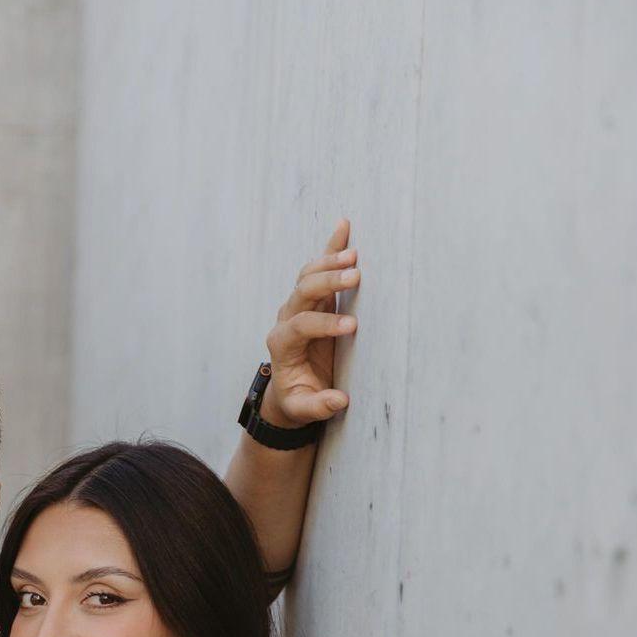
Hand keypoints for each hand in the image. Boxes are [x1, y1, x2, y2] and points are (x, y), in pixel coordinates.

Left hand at [261, 219, 359, 427]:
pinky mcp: (313, 297)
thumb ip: (317, 406)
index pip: (300, 325)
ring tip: (354, 256)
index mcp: (281, 344)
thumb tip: (338, 400)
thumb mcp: (303, 409)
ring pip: (309, 275)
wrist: (291, 387)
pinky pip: (318, 268)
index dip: (324, 323)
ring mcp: (298, 304)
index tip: (352, 327)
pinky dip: (331, 248)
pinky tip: (343, 227)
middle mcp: (286, 318)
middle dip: (327, 282)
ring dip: (330, 262)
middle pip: (302, 291)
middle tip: (355, 277)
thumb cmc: (298, 398)